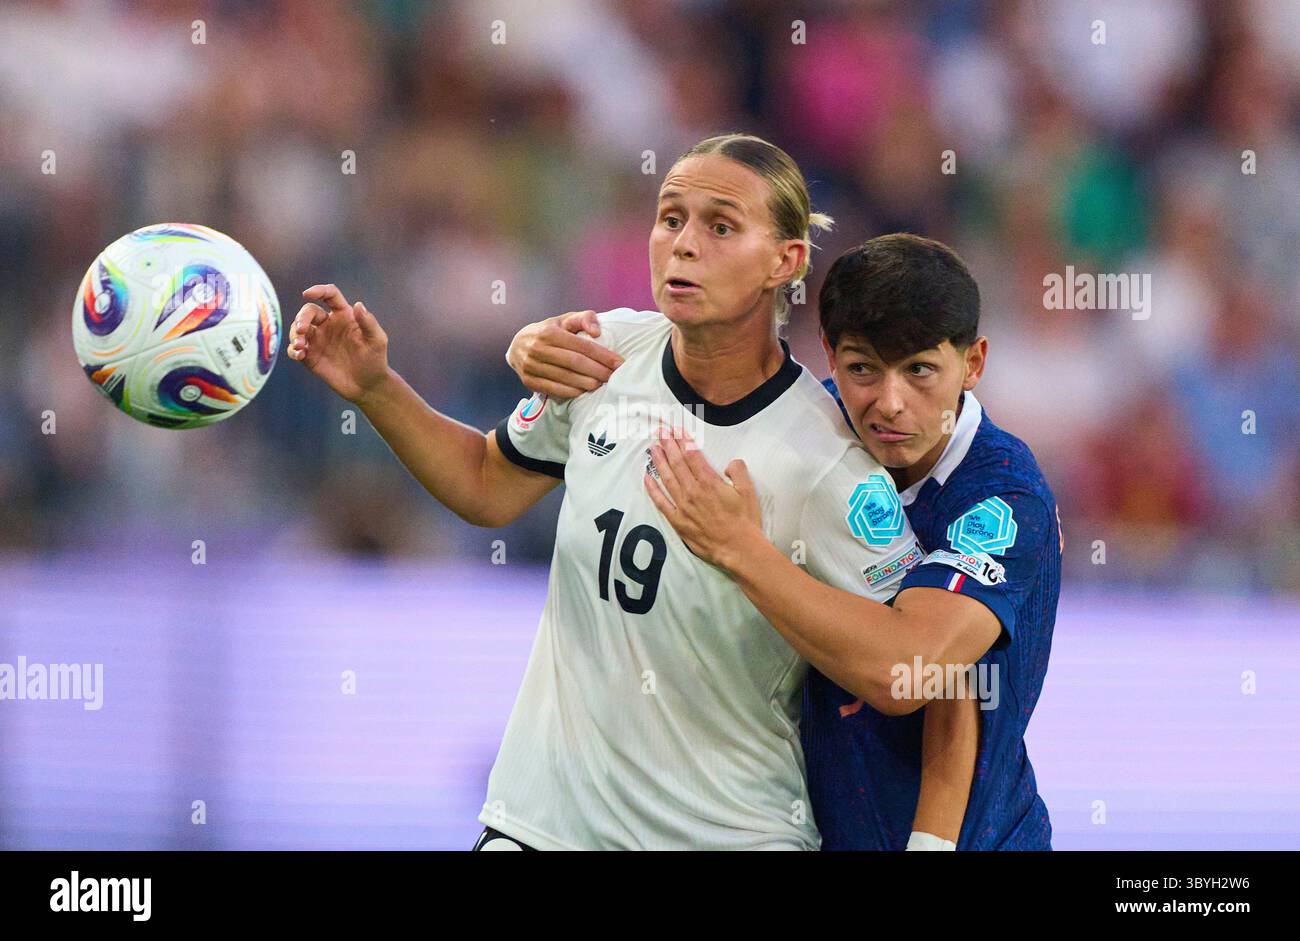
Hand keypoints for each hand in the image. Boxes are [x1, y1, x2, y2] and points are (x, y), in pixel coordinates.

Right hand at [287, 284, 390, 404]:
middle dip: (302, 317)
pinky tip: (299, 355)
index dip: (318, 290)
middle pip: (309, 311)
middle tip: (302, 330)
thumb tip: (358, 304)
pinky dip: (292, 350)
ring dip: (295, 334)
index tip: (307, 294)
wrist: (367, 385)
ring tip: (300, 346)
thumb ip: (368, 322)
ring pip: (298, 329)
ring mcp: (318, 340)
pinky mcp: (310, 356)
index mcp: (343, 315)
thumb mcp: (377, 340)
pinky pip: (295, 349)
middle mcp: (328, 324)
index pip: (329, 295)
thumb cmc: (375, 360)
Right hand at [506, 310, 623, 398]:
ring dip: (586, 383)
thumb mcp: (564, 320)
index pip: (581, 346)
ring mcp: (531, 366)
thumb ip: (583, 318)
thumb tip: (597, 331)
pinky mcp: (528, 381)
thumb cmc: (548, 332)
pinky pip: (553, 389)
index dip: (603, 355)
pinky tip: (583, 391)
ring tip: (601, 384)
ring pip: (565, 378)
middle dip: (598, 371)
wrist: (516, 345)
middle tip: (613, 376)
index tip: (619, 363)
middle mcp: (538, 349)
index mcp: (549, 332)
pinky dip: (571, 392)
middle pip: (575, 363)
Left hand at [643, 427, 763, 570]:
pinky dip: (652, 489)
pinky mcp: (678, 522)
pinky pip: (661, 503)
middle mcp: (693, 492)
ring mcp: (683, 507)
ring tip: (653, 448)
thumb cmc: (745, 522)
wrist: (739, 549)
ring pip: (667, 479)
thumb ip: (738, 472)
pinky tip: (647, 478)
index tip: (677, 430)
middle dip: (668, 445)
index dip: (684, 440)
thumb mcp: (748, 491)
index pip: (692, 455)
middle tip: (661, 432)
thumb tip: (730, 463)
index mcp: (709, 482)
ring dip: (659, 461)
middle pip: (677, 463)